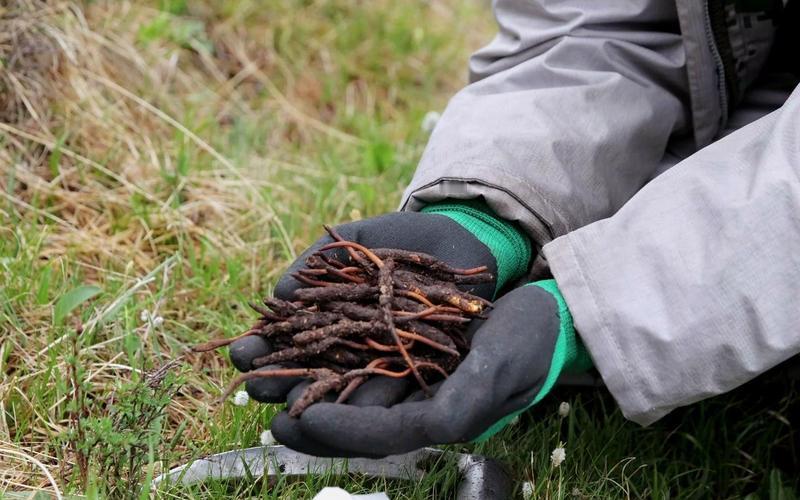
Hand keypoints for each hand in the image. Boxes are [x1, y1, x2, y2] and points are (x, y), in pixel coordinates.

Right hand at [228, 211, 498, 410]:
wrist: (457, 239)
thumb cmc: (399, 239)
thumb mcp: (353, 241)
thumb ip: (317, 263)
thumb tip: (280, 293)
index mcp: (324, 318)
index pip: (283, 341)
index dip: (260, 349)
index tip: (242, 353)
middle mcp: (347, 348)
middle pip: (305, 374)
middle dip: (278, 385)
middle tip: (260, 390)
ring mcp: (380, 363)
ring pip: (342, 393)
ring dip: (315, 406)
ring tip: (294, 412)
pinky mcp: (416, 372)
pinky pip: (390, 393)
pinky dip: (366, 405)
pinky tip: (344, 412)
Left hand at [268, 283, 583, 457]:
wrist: (546, 318)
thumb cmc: (529, 343)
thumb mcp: (502, 368)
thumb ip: (468, 400)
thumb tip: (435, 428)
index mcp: (442, 419)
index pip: (381, 435)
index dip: (339, 431)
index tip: (298, 420)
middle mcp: (421, 406)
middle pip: (357, 424)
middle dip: (312, 422)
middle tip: (269, 416)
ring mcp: (414, 384)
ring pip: (353, 398)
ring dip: (313, 393)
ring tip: (272, 387)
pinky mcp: (410, 359)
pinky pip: (363, 371)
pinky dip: (333, 367)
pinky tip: (307, 355)